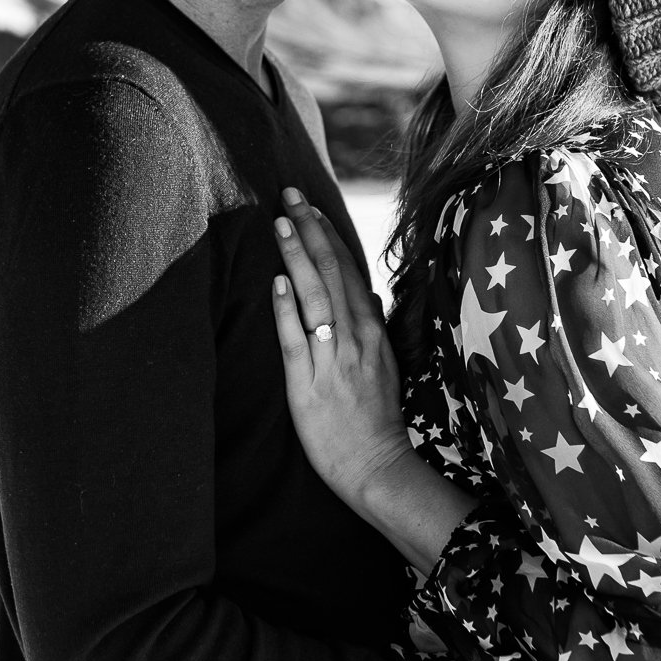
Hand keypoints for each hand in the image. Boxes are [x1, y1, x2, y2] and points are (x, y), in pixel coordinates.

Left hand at [267, 188, 408, 505]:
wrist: (375, 465)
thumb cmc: (375, 417)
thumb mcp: (384, 364)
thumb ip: (372, 326)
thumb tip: (364, 291)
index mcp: (371, 332)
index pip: (348, 271)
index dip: (328, 236)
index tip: (311, 206)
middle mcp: (355, 338)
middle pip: (332, 273)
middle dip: (310, 230)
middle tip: (290, 195)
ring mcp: (333, 360)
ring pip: (315, 298)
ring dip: (297, 257)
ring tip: (280, 223)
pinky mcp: (309, 385)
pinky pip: (297, 341)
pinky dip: (287, 310)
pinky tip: (276, 283)